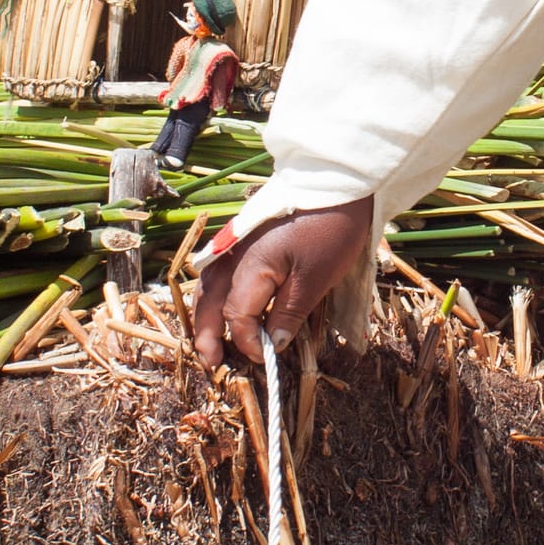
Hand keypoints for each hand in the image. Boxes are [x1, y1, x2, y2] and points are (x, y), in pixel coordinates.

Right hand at [193, 199, 375, 371]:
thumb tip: (273, 343)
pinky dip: (215, 292)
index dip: (247, 341)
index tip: (266, 357)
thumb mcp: (316, 279)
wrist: (337, 183)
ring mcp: (236, 243)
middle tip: (211, 361)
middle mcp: (234, 255)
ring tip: (209, 339)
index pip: (237, 315)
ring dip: (206, 313)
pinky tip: (221, 303)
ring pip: (209, 285)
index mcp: (251, 267)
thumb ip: (289, 313)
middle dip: (207, 333)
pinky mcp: (245, 236)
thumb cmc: (331, 230)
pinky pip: (219, 270)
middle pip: (210, 301)